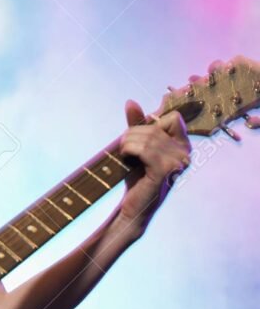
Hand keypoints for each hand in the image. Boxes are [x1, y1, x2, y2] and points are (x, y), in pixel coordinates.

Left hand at [117, 98, 191, 235]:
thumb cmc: (136, 176)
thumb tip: (130, 102)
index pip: (172, 117)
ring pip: (148, 137)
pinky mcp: (164, 171)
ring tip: (124, 154)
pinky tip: (126, 158)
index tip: (137, 138)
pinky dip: (129, 150)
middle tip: (124, 148)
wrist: (132, 206)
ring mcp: (177, 163)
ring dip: (127, 143)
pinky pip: (144, 149)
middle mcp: (185, 153)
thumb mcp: (136, 146)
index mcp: (183, 145)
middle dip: (132, 133)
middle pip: (155, 126)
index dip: (150, 123)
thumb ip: (136, 124)